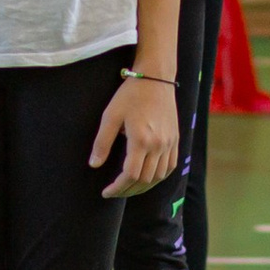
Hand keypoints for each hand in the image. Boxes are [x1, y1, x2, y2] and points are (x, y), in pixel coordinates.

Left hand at [93, 76, 179, 198]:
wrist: (155, 78)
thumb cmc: (130, 94)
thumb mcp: (110, 116)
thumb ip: (102, 142)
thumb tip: (94, 164)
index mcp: (141, 140)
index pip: (130, 175)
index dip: (117, 188)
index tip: (106, 192)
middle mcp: (158, 145)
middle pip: (144, 179)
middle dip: (128, 190)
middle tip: (115, 192)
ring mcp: (169, 143)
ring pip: (159, 176)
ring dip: (143, 187)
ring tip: (129, 188)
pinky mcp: (175, 139)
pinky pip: (170, 167)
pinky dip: (158, 177)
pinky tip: (148, 178)